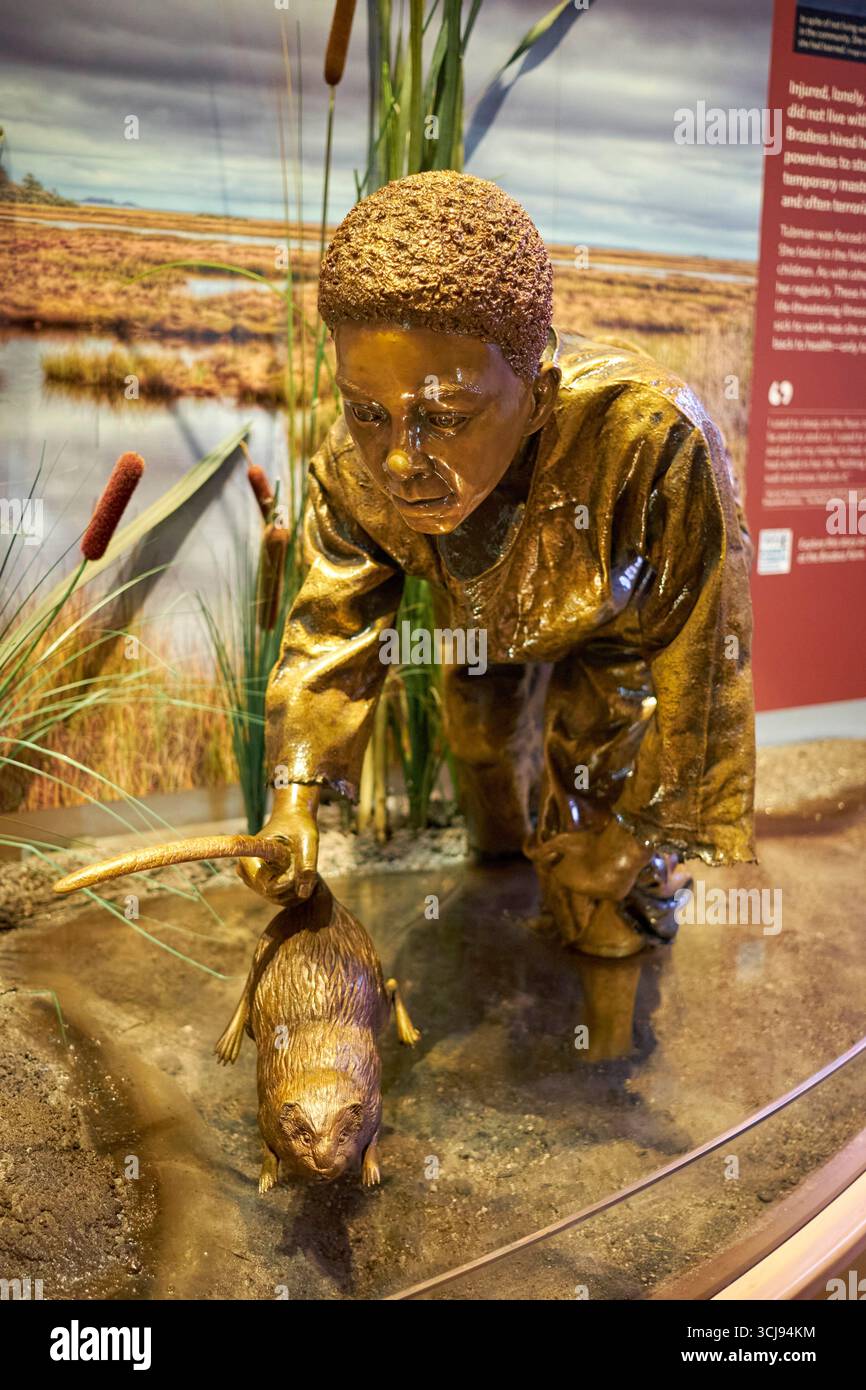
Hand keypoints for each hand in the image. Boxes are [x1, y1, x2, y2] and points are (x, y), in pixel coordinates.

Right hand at [236, 784, 320, 903]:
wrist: (293, 819)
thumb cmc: (299, 826)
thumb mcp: (308, 841)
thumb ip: (307, 865)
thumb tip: (303, 893)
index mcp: (249, 858)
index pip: (268, 887)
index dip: (288, 884)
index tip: (301, 873)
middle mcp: (245, 871)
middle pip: (274, 895)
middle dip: (295, 886)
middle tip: (309, 867)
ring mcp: (251, 879)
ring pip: (279, 898)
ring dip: (297, 888)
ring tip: (305, 867)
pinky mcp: (260, 884)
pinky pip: (281, 897)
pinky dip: (295, 889)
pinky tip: (301, 873)